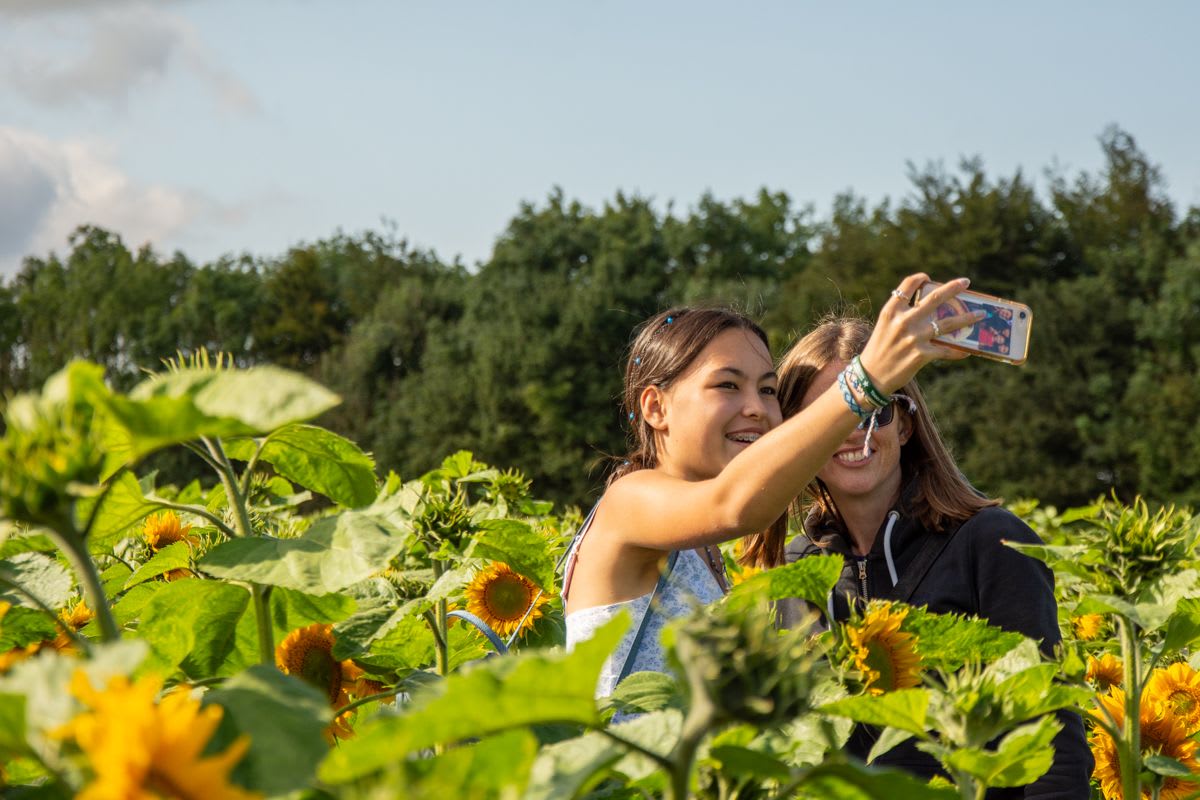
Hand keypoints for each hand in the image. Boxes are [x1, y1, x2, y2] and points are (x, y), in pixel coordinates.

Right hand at [858, 274, 982, 391]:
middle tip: (966, 281)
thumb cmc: (879, 350)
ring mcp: (914, 338)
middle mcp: (903, 321)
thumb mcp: (885, 327)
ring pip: (949, 323)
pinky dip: (959, 352)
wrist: (871, 377)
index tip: (928, 277)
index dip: (920, 278)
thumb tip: (931, 311)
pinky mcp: (922, 355)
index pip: (908, 285)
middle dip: (954, 287)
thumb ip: (902, 316)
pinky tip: (968, 351)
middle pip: (935, 298)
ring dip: (968, 318)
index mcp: (891, 311)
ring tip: (981, 314)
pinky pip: (947, 350)